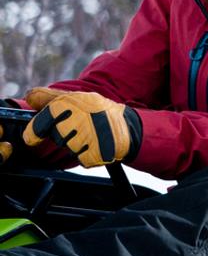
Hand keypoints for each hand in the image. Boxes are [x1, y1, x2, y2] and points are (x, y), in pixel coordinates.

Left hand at [23, 87, 141, 166]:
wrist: (131, 127)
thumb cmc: (100, 112)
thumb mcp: (76, 98)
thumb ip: (50, 98)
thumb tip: (29, 96)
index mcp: (68, 104)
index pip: (41, 122)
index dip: (34, 131)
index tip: (33, 138)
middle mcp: (76, 120)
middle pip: (57, 137)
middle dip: (65, 135)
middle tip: (82, 127)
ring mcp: (86, 138)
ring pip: (70, 148)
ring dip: (78, 145)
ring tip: (93, 134)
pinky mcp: (95, 154)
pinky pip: (83, 159)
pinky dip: (89, 155)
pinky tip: (98, 144)